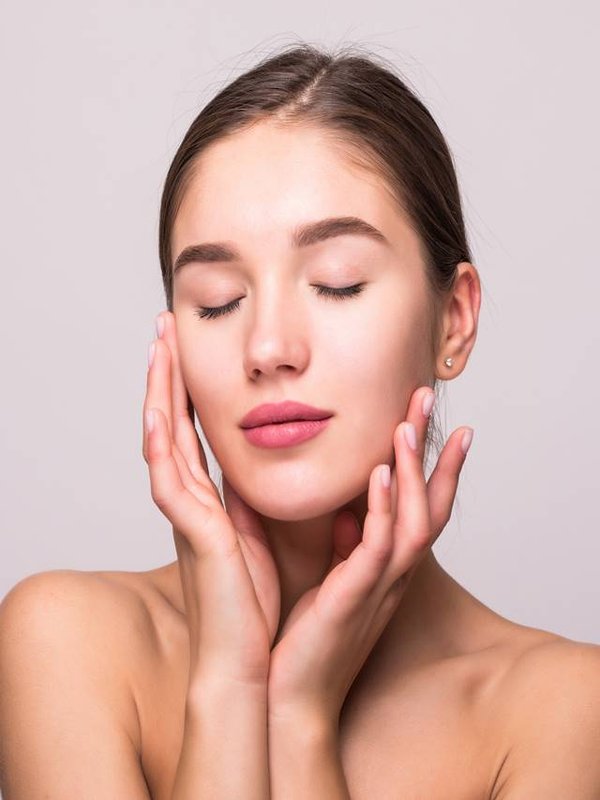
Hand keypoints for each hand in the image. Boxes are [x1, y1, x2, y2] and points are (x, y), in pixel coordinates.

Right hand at [142, 311, 279, 686]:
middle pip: (172, 424)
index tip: (187, 347)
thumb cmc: (258, 606)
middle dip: (168, 374)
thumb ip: (257, 501)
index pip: (193, 432)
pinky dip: (162, 447)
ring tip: (158, 346)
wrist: (251, 665)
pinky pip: (169, 483)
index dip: (188, 388)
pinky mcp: (194, 537)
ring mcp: (187, 518)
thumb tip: (269, 467)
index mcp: (209, 502)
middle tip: (163, 327)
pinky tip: (156, 412)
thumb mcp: (261, 536)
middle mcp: (191, 504)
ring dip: (159, 393)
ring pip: (163, 441)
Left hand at [266, 385, 471, 727]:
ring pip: (413, 520)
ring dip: (412, 471)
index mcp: (384, 566)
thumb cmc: (306, 638)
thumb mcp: (327, 580)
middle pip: (430, 504)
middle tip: (429, 398)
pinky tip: (379, 473)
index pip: (417, 505)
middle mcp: (392, 573)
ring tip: (406, 424)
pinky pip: (378, 547)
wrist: (286, 696)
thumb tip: (338, 509)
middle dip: (433, 451)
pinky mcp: (355, 598)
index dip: (427, 462)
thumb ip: (337, 543)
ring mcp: (379, 586)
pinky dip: (383, 508)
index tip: (424, 417)